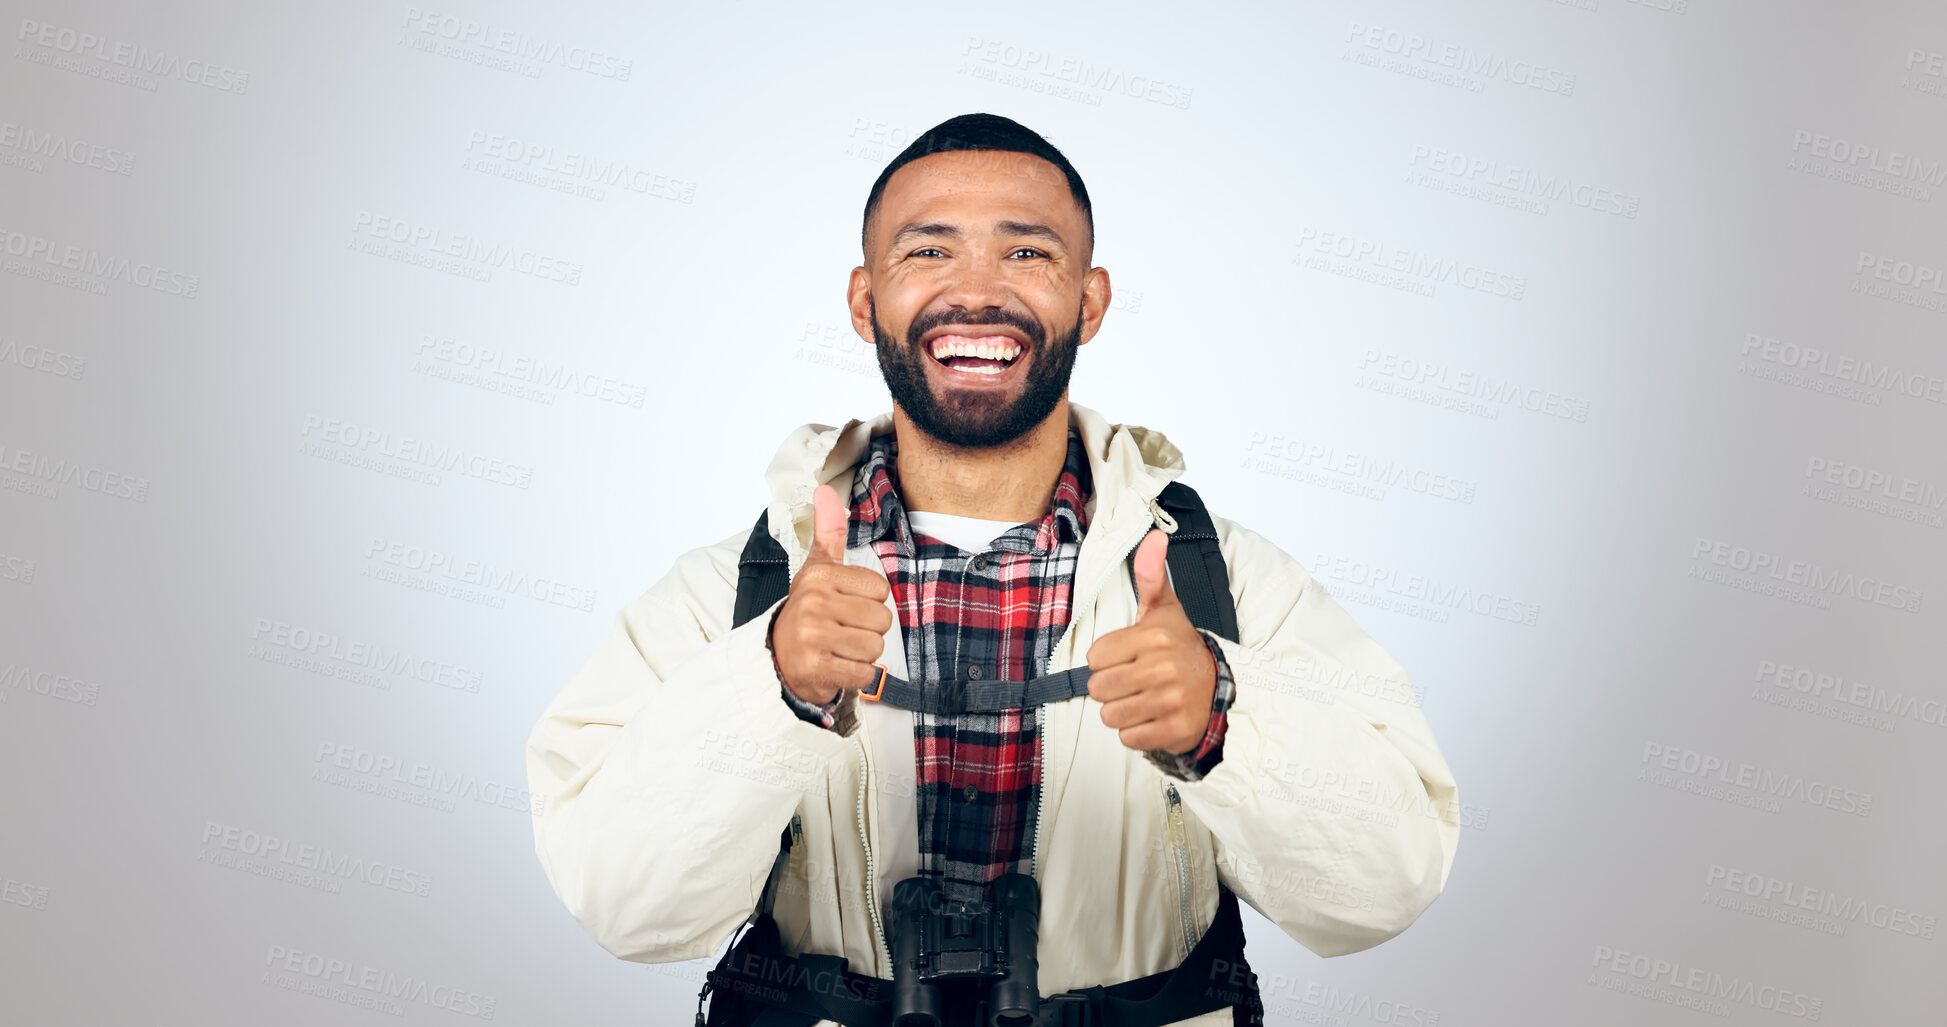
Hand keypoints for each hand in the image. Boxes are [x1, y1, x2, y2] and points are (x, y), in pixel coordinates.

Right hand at [771, 484, 893, 704]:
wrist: (779, 658)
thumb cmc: (810, 610)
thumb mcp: (818, 569)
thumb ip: (829, 531)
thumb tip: (823, 489)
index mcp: (818, 576)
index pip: (881, 590)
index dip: (869, 602)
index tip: (845, 605)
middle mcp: (812, 603)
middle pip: (882, 620)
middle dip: (868, 630)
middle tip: (843, 630)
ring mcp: (812, 636)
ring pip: (875, 647)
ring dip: (863, 654)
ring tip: (840, 648)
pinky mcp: (815, 668)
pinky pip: (864, 673)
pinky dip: (856, 675)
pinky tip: (837, 666)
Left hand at [1085, 529, 1218, 753]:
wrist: (1217, 687)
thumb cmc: (1179, 646)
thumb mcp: (1164, 609)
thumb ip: (1151, 574)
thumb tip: (1155, 535)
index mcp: (1154, 637)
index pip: (1095, 656)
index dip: (1106, 659)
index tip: (1128, 657)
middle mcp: (1163, 668)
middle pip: (1098, 688)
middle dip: (1111, 687)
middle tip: (1134, 681)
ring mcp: (1171, 701)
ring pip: (1110, 715)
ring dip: (1122, 711)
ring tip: (1143, 699)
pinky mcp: (1175, 730)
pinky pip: (1129, 737)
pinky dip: (1136, 732)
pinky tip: (1153, 717)